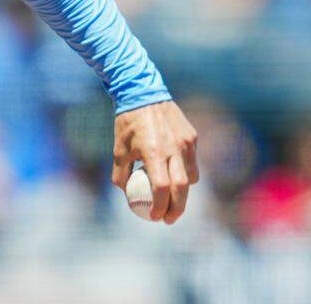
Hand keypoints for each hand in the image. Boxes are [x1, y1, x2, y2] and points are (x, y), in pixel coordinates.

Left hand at [112, 100, 198, 223]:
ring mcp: (186, 142)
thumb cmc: (127, 123)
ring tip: (172, 199)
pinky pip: (192, 161)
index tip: (155, 217)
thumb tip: (127, 195)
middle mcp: (174, 148)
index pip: (162, 188)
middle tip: (169, 219)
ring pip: (192, 176)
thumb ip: (122, 174)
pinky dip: (185, 171)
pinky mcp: (192, 137)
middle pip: (182, 188)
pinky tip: (174, 174)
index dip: (160, 206)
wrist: (142, 92)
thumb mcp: (118, 150)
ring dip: (183, 191)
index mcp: (154, 152)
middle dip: (177, 208)